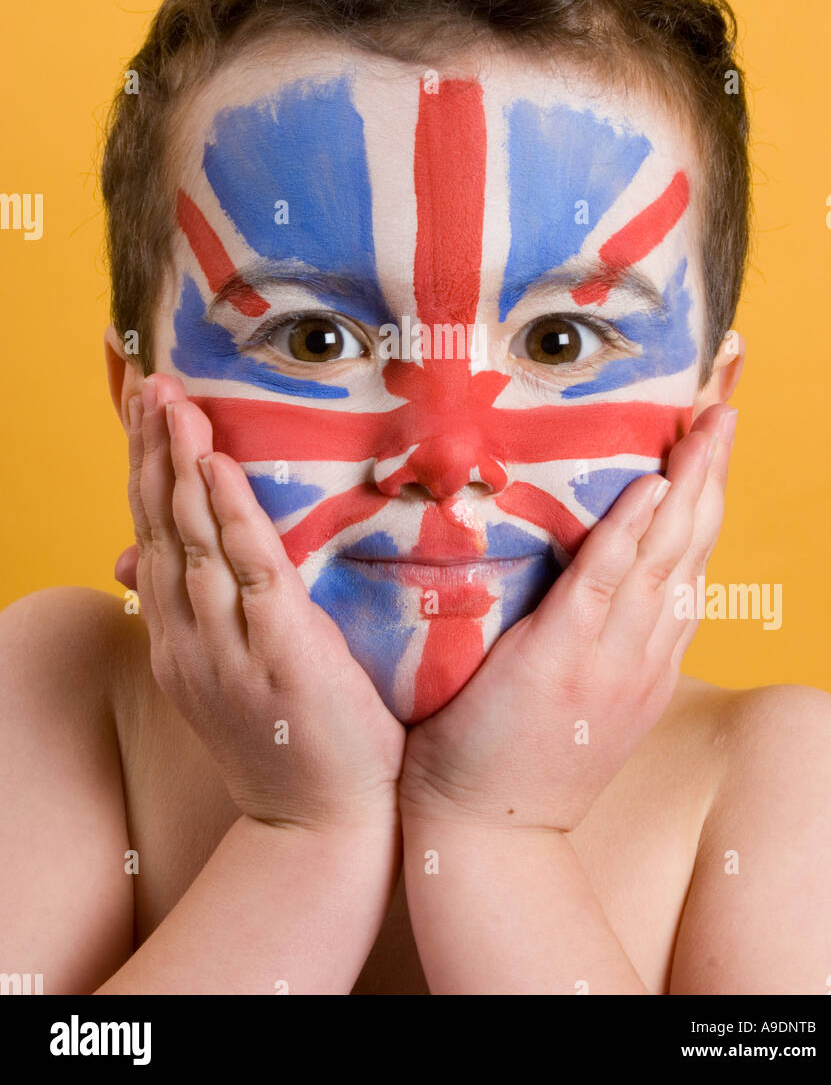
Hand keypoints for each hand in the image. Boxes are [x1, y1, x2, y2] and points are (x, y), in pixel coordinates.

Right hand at [129, 373, 405, 831]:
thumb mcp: (226, 672)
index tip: (140, 407)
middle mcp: (186, 634)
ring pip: (192, 537)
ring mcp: (226, 644)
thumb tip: (135, 560)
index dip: (143, 466)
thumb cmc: (289, 740)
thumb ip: (192, 609)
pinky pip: (249, 568)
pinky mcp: (279, 649)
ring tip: (172, 403)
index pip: (152, 531)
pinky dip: (230, 512)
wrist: (320, 823)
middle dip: (152, 449)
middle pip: (161, 524)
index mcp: (176, 634)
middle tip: (148, 381)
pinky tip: (216, 466)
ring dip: (179, 465)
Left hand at [399, 402, 736, 831]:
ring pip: (664, 556)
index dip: (708, 499)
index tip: (717, 443)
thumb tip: (590, 587)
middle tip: (728, 407)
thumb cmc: (519, 762)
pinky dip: (632, 534)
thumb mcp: (583, 699)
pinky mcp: (561, 658)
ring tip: (710, 423)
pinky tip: (652, 487)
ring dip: (690, 484)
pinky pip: (604, 584)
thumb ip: (595, 641)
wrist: (491, 837)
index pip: (689, 562)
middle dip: (713, 473)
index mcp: (648, 658)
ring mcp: (609, 657)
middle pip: (692, 546)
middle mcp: (643, 652)